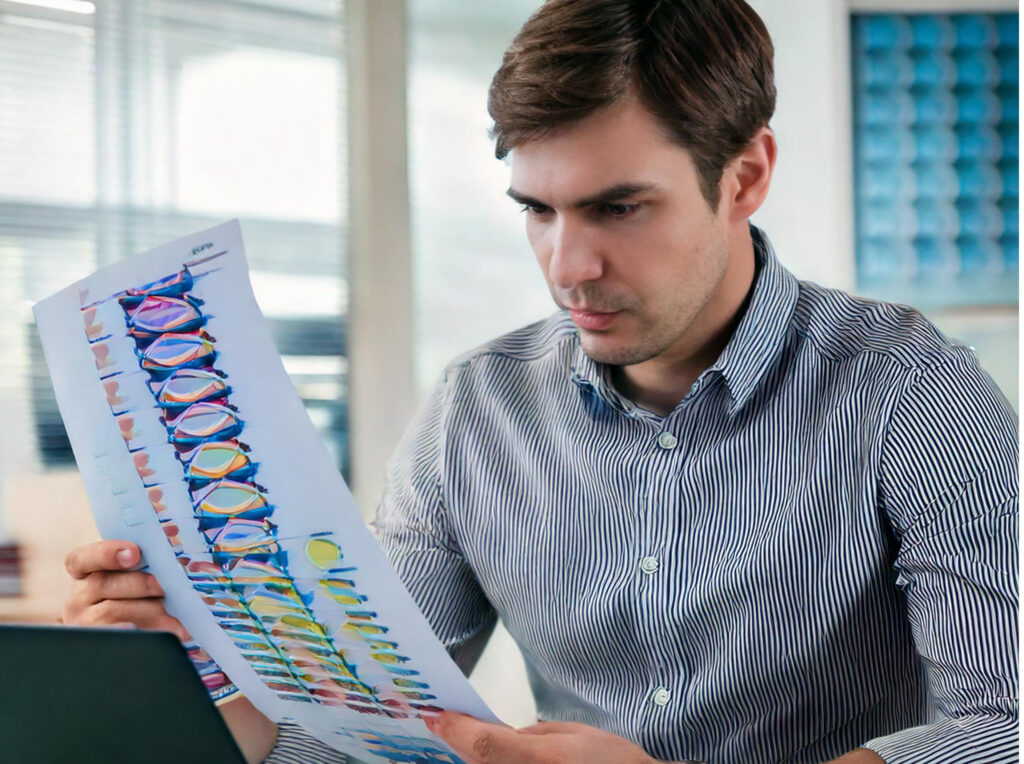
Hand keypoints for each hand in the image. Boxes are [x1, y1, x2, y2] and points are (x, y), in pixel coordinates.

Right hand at [62, 539, 188, 640]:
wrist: (117, 640)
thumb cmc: (132, 598)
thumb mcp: (131, 576)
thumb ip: (145, 558)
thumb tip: (174, 531)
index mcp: (85, 574)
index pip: (81, 559)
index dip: (106, 553)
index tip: (134, 553)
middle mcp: (78, 598)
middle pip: (103, 583)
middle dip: (140, 583)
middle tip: (165, 586)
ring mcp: (84, 623)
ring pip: (112, 611)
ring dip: (149, 610)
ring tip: (176, 615)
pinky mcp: (97, 645)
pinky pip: (119, 637)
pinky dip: (143, 633)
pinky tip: (162, 633)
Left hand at [425, 711, 656, 763]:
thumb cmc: (613, 762)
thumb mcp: (572, 733)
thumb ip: (528, 735)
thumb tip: (493, 734)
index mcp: (545, 760)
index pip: (485, 745)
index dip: (455, 730)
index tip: (436, 716)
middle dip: (454, 748)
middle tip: (436, 730)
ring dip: (471, 759)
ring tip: (453, 744)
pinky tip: (481, 756)